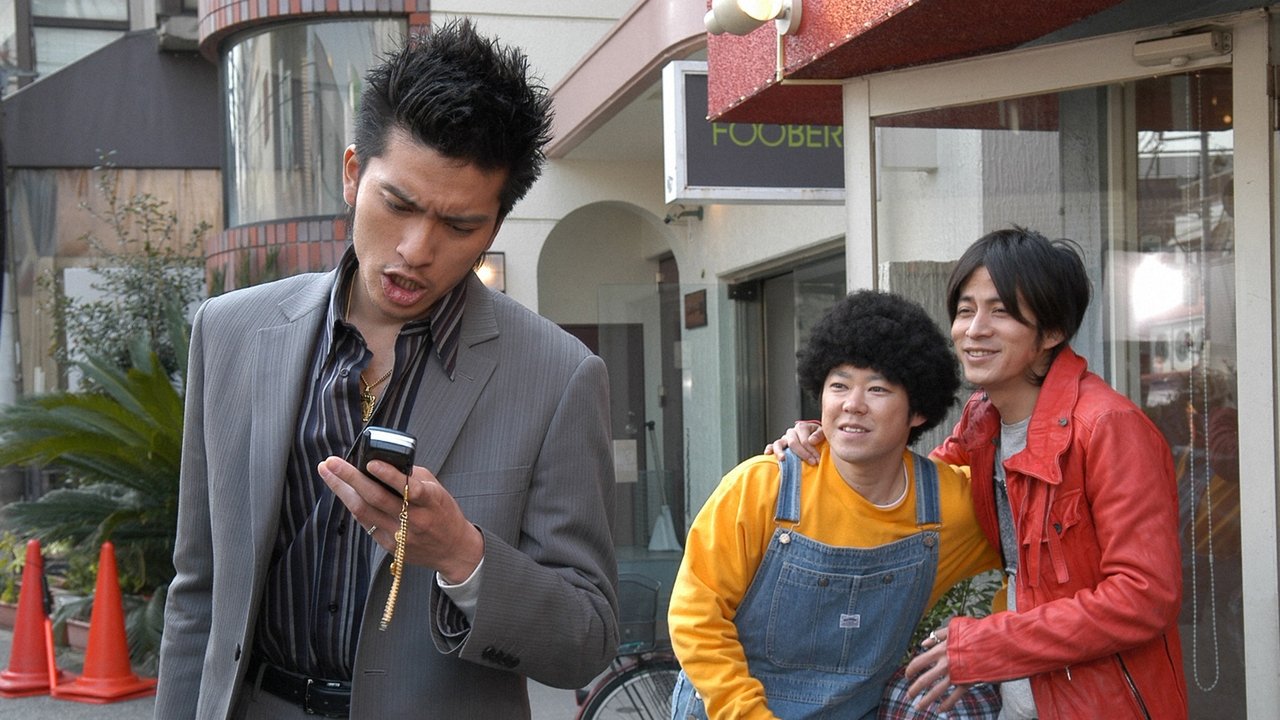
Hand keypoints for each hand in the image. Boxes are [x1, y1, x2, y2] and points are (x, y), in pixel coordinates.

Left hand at [318, 456, 484, 583]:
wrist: (454, 549)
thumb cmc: (444, 513)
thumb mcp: (438, 490)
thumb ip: (412, 477)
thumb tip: (384, 462)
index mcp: (431, 502)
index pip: (409, 488)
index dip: (389, 475)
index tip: (371, 463)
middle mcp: (414, 520)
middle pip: (377, 499)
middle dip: (350, 478)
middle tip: (331, 462)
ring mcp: (400, 536)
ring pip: (364, 512)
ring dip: (342, 490)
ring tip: (327, 472)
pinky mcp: (390, 546)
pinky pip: (366, 522)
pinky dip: (353, 504)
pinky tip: (343, 491)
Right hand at [762, 420, 823, 463]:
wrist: (815, 439)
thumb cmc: (818, 437)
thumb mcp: (823, 433)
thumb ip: (819, 434)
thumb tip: (811, 440)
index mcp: (802, 427)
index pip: (805, 440)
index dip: (811, 451)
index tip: (817, 460)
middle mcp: (791, 432)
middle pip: (793, 443)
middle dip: (803, 454)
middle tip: (812, 462)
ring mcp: (784, 438)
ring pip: (779, 443)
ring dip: (780, 451)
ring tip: (783, 459)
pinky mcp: (779, 445)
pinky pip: (772, 446)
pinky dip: (769, 449)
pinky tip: (768, 454)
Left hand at [904, 625, 972, 712]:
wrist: (996, 641)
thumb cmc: (974, 632)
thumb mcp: (954, 628)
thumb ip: (937, 635)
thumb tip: (923, 644)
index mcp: (940, 650)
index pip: (918, 662)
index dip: (910, 670)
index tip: (907, 676)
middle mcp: (945, 664)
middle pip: (924, 680)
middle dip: (914, 690)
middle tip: (908, 696)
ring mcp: (956, 674)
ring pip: (937, 691)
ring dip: (926, 700)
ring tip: (919, 707)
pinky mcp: (968, 682)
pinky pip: (955, 697)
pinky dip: (947, 704)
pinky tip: (941, 710)